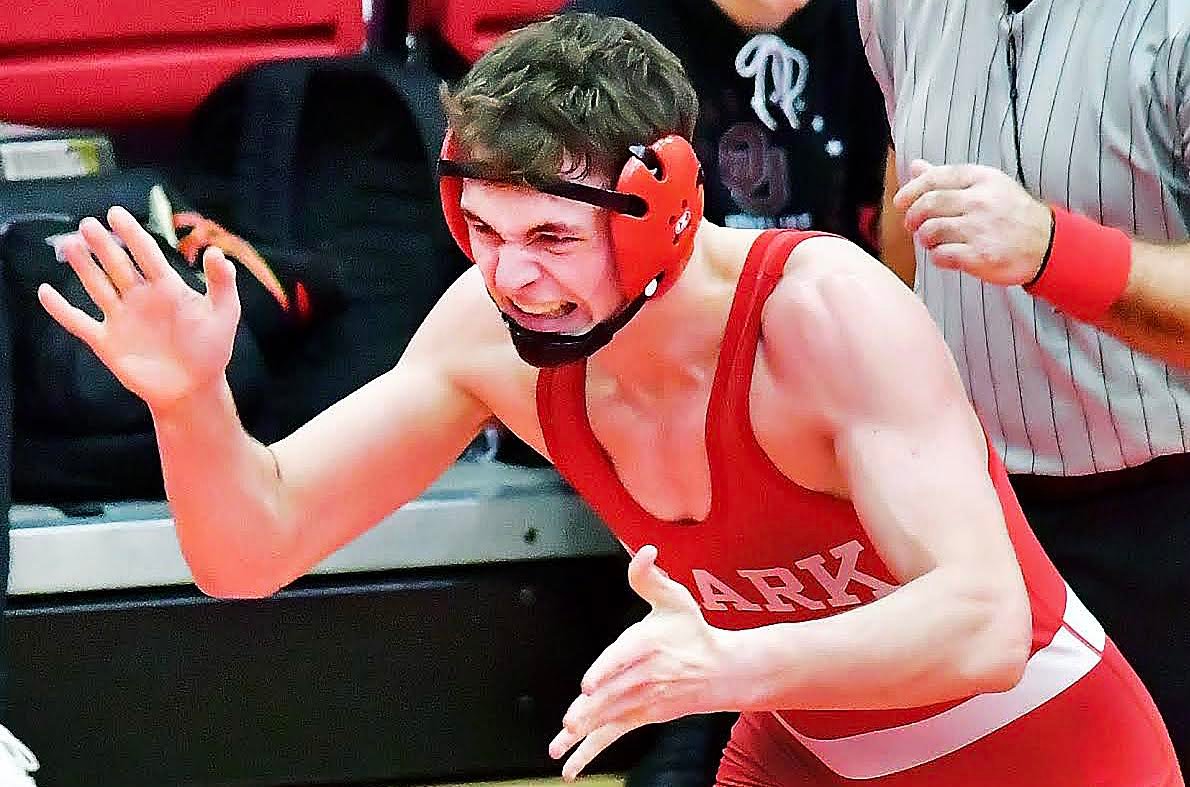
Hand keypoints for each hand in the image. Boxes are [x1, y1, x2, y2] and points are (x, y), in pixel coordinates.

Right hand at [37, 206, 241, 412]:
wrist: (193, 389)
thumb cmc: (211, 349)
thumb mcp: (224, 313)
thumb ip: (222, 283)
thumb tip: (216, 252)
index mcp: (167, 288)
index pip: (146, 254)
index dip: (132, 234)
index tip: (116, 214)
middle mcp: (140, 298)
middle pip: (117, 265)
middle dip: (103, 245)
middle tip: (89, 225)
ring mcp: (122, 318)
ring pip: (97, 286)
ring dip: (84, 267)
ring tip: (70, 244)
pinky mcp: (107, 342)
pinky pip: (79, 323)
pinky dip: (61, 310)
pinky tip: (45, 292)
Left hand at [549, 546, 733, 781]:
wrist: (724, 671)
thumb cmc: (694, 632)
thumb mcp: (674, 598)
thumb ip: (649, 577)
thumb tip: (643, 551)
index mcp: (648, 644)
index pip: (623, 658)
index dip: (605, 671)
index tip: (589, 685)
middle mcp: (645, 676)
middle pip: (614, 694)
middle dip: (591, 710)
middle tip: (570, 723)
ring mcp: (643, 701)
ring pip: (610, 718)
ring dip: (584, 735)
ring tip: (560, 747)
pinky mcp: (642, 717)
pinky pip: (612, 736)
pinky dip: (590, 753)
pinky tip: (570, 768)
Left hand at [893, 160, 1052, 285]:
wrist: (1047, 244)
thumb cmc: (1011, 214)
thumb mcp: (986, 186)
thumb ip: (948, 178)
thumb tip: (915, 166)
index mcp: (981, 179)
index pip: (934, 178)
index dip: (911, 190)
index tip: (901, 202)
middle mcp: (980, 201)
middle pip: (927, 204)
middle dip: (912, 217)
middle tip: (913, 226)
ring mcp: (980, 229)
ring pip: (930, 231)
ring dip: (925, 239)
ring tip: (933, 241)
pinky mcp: (980, 255)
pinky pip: (940, 255)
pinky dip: (937, 257)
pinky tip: (946, 255)